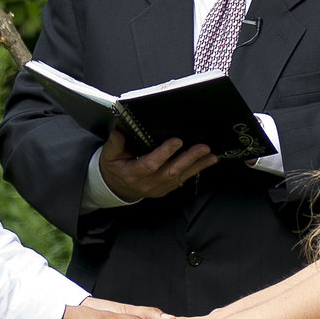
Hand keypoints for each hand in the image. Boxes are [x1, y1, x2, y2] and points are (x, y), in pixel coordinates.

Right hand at [99, 131, 217, 203]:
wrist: (116, 187)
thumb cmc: (114, 168)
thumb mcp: (109, 156)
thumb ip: (114, 143)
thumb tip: (120, 130)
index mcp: (133, 174)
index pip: (151, 164)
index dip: (165, 153)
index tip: (177, 141)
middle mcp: (148, 183)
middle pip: (171, 171)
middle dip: (189, 158)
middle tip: (203, 147)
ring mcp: (159, 188)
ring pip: (180, 176)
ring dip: (197, 165)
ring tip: (211, 156)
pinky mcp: (166, 189)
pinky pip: (183, 180)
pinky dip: (196, 171)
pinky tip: (206, 162)